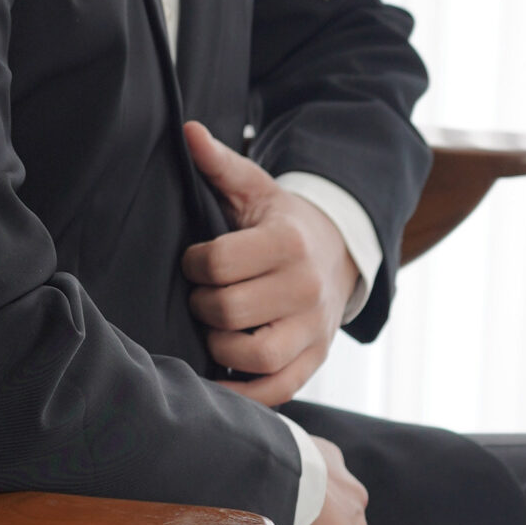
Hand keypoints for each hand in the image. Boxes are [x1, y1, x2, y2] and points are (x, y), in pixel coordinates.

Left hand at [181, 122, 356, 404]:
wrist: (337, 250)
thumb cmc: (280, 219)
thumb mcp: (254, 187)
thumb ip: (219, 163)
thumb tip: (188, 131)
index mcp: (287, 243)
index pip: (221, 264)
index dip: (194, 265)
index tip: (194, 261)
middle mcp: (306, 288)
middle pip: (230, 311)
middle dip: (202, 304)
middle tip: (200, 295)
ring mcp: (314, 328)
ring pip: (255, 355)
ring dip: (220, 346)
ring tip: (213, 327)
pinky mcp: (315, 359)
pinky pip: (279, 390)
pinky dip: (247, 394)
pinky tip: (222, 379)